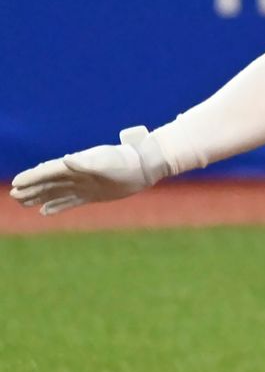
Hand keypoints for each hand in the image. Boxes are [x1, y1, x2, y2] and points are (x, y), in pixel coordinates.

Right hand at [10, 126, 170, 215]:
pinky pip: (69, 201)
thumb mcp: (106, 161)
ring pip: (55, 192)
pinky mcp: (92, 195)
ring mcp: (83, 185)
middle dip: (30, 189)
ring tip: (23, 202)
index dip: (31, 177)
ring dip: (39, 197)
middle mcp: (76, 175)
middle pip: (47, 182)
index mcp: (75, 166)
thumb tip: (67, 160)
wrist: (144, 167)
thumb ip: (86, 163)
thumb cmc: (125, 161)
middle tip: (14, 195)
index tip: (17, 183)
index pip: (48, 172)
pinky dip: (56, 206)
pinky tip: (45, 211)